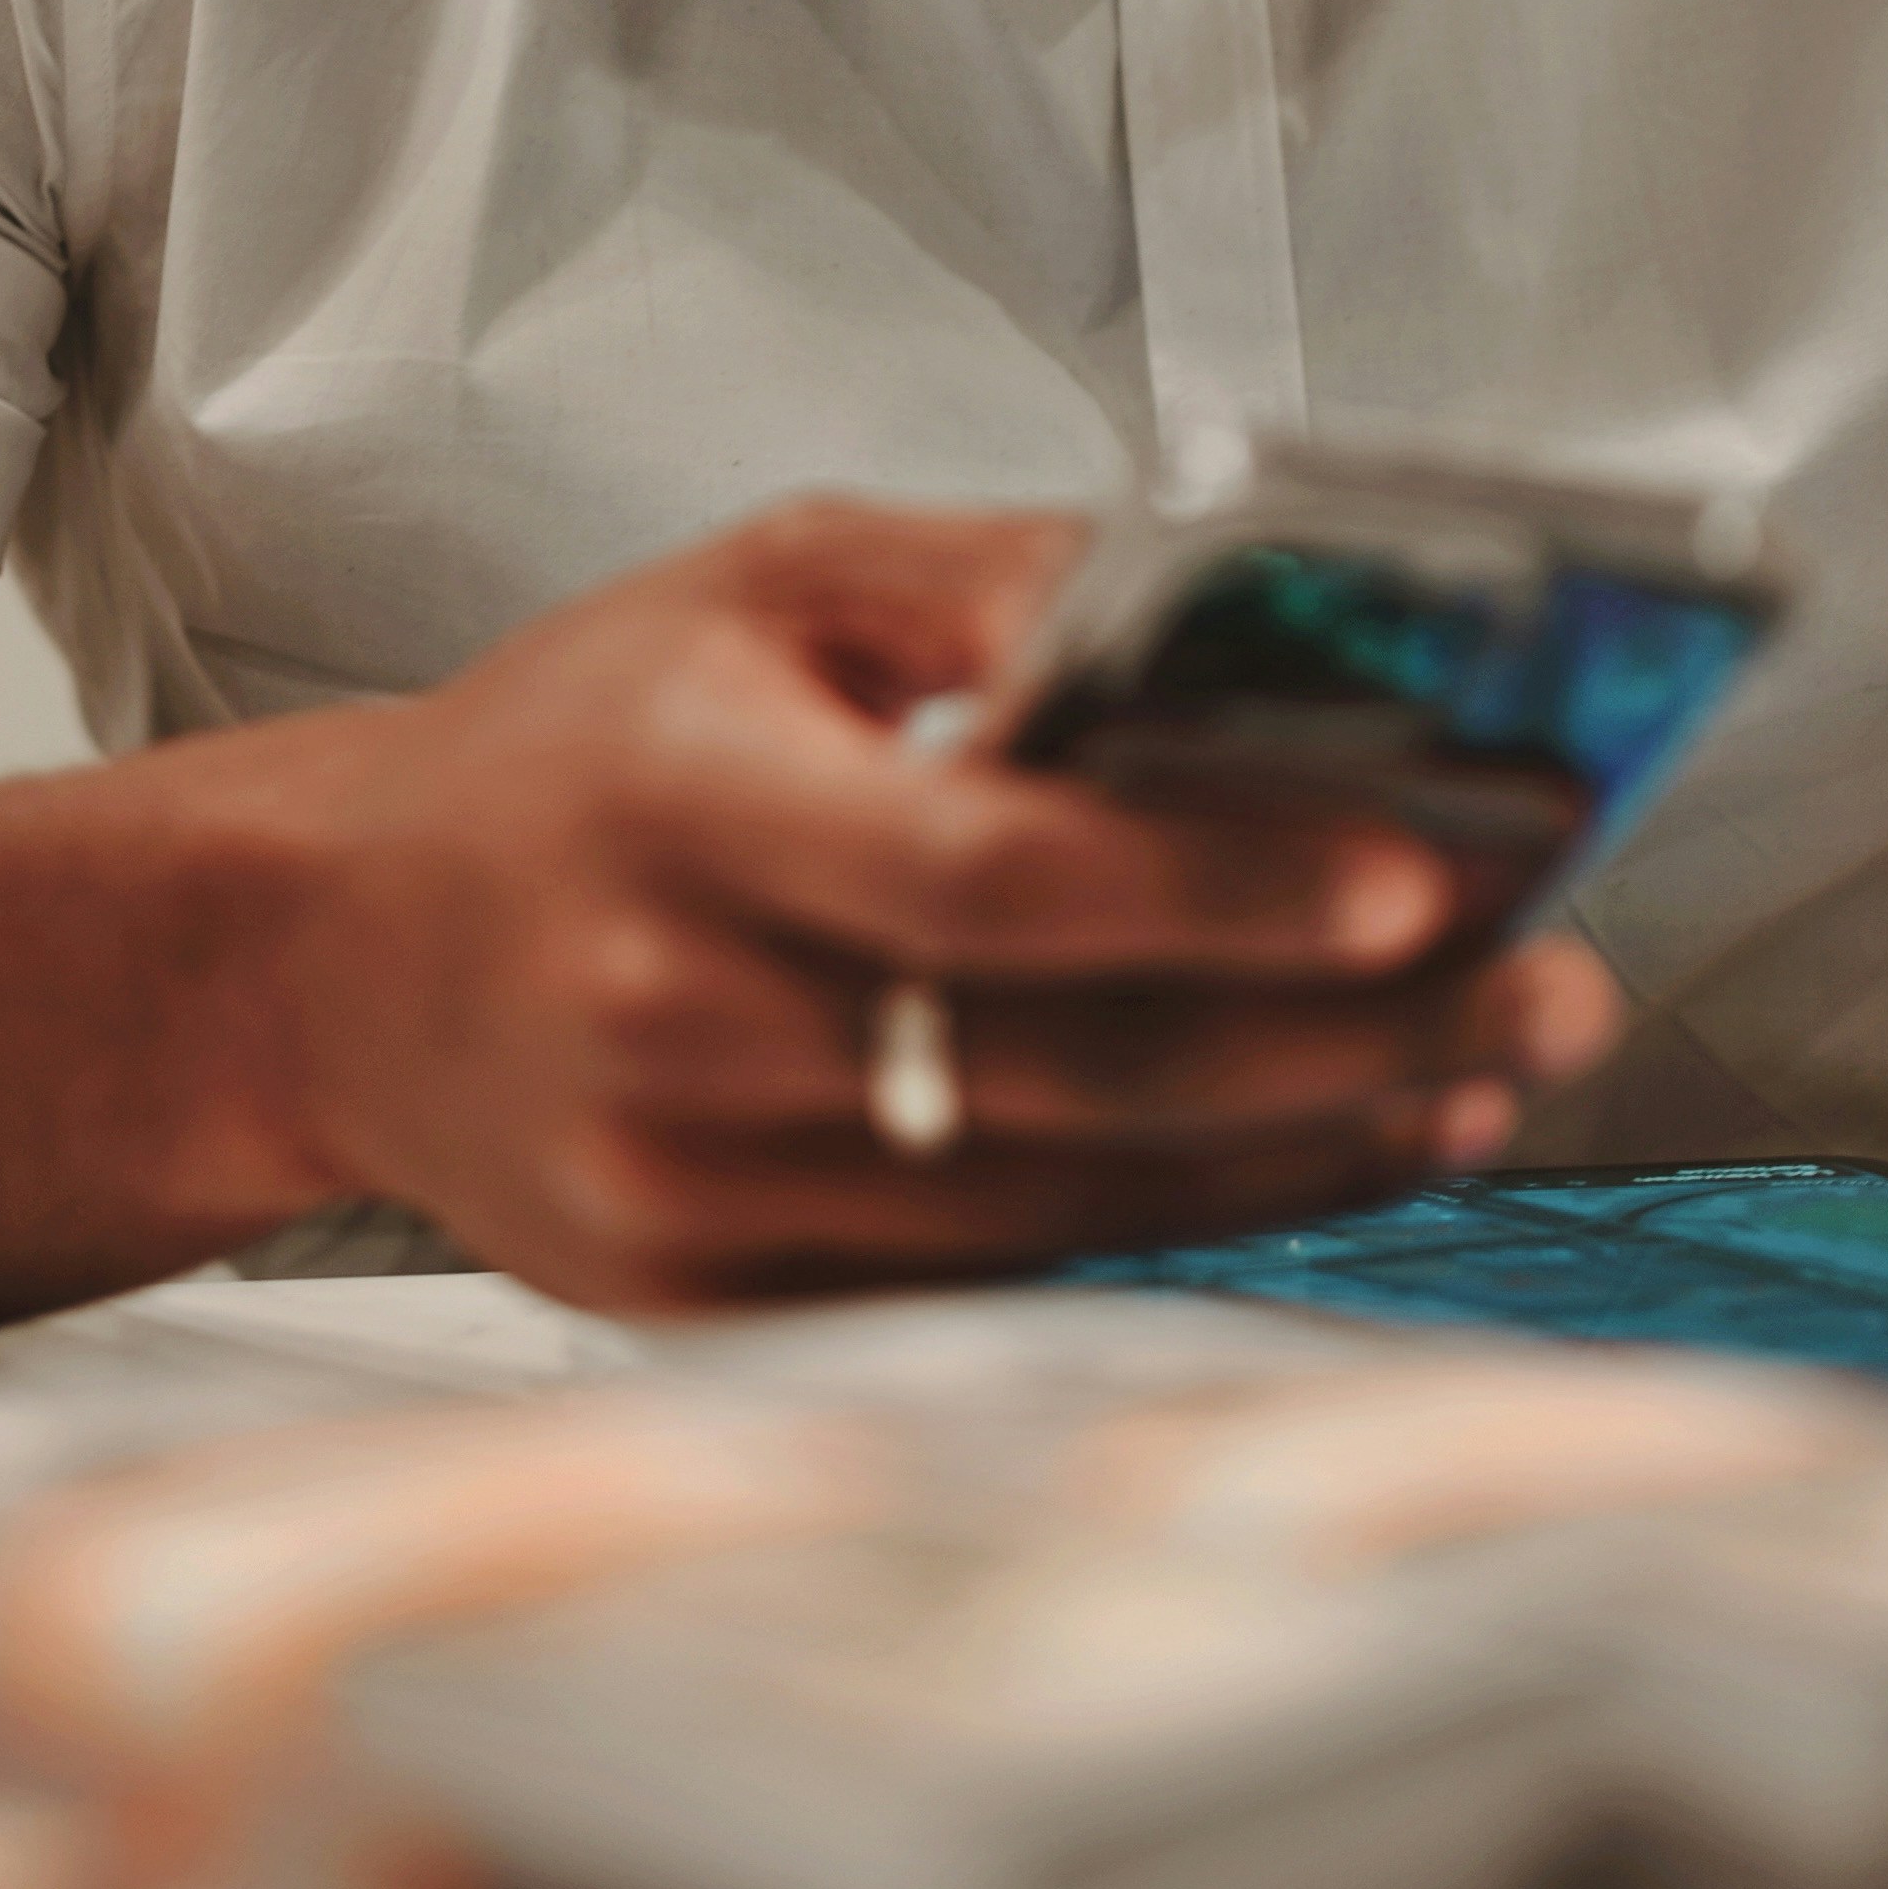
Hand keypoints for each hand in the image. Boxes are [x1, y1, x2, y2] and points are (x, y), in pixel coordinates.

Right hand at [246, 495, 1621, 1312]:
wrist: (333, 959)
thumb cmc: (573, 745)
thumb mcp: (759, 583)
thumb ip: (991, 586)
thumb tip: (1242, 609)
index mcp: (679, 807)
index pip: (985, 875)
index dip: (1217, 886)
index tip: (1423, 874)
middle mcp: (675, 1020)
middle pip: (1074, 1065)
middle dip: (1353, 1032)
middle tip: (1554, 979)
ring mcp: (691, 1194)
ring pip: (1071, 1197)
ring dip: (1317, 1139)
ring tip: (1502, 1062)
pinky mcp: (718, 1305)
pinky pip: (1010, 1277)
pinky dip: (1197, 1219)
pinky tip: (1347, 1151)